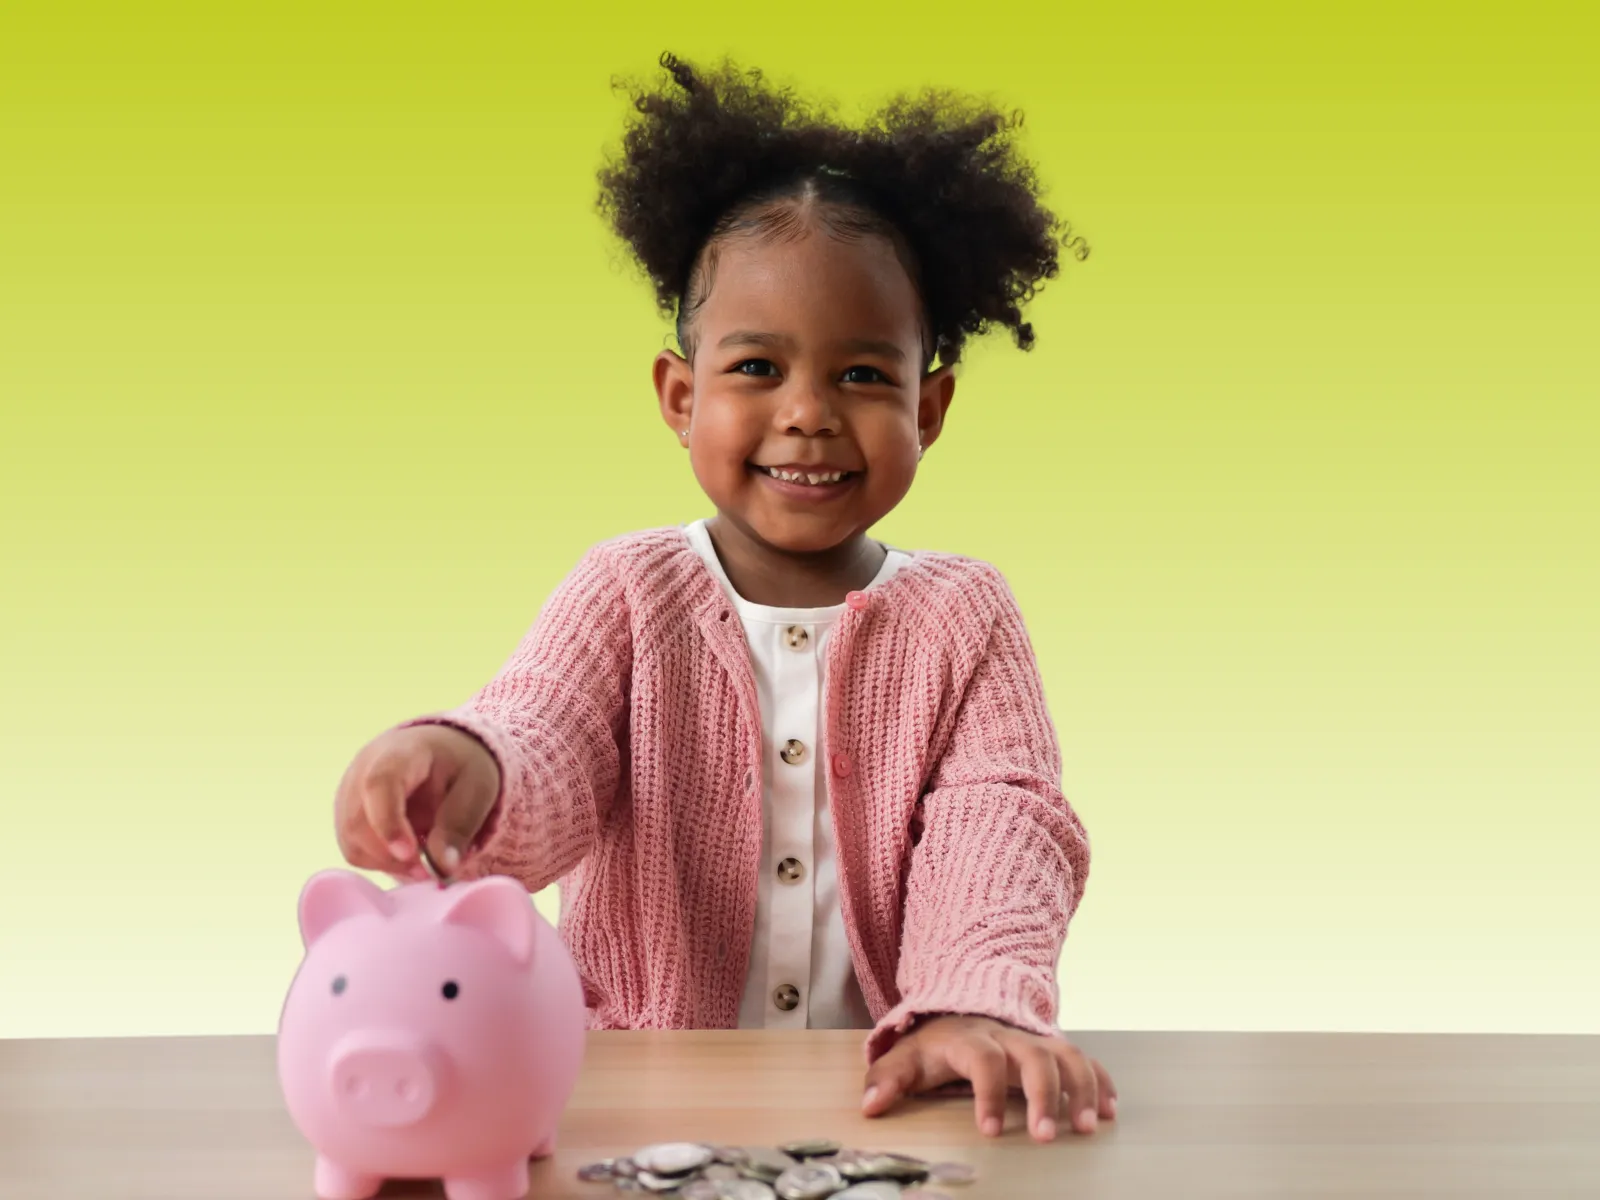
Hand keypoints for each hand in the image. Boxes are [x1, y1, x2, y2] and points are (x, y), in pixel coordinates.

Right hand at [334, 724, 499, 880]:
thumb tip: (444, 867)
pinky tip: (408, 857)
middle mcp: (361, 770)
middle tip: (428, 872)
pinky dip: (380, 861)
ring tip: (422, 866)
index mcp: (399, 753)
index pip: (379, 785)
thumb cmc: (459, 764)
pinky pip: (354, 848)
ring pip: (351, 841)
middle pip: (358, 822)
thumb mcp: (477, 786)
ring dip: (386, 863)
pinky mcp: (346, 814)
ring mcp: (348, 792)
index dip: (389, 823)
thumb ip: (460, 823)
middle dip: (392, 856)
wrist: (439, 749)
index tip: (412, 854)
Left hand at [861, 1014, 1116, 1141]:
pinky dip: (1100, 1081)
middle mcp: (1009, 1036)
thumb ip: (887, 1078)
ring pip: (1067, 1055)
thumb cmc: (935, 1044)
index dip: (989, 1094)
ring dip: (1081, 1089)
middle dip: (1044, 1096)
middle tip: (1045, 1137)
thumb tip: (869, 1106)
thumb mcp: (906, 1057)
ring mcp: (1035, 1040)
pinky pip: (1084, 1059)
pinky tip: (1109, 1110)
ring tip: (1087, 1127)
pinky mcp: (1054, 1048)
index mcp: (971, 1038)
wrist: (961, 1008)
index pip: (984, 1060)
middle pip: (1034, 1057)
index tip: (990, 1131)